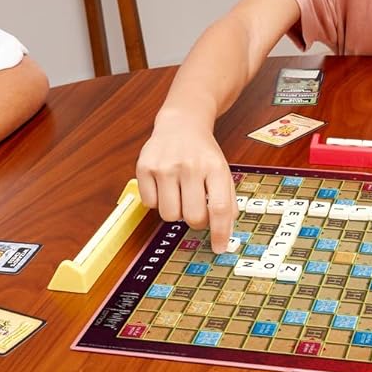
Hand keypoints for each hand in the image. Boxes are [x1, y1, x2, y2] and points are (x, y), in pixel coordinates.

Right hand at [136, 119, 235, 252]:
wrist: (181, 124)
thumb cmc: (203, 153)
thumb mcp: (222, 170)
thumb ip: (227, 200)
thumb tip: (225, 233)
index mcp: (214, 167)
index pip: (220, 208)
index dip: (220, 233)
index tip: (218, 248)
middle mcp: (190, 166)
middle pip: (193, 217)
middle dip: (196, 221)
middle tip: (196, 210)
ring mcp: (164, 166)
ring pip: (169, 215)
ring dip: (176, 212)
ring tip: (179, 194)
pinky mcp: (144, 167)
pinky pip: (149, 205)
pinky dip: (157, 202)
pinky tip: (164, 186)